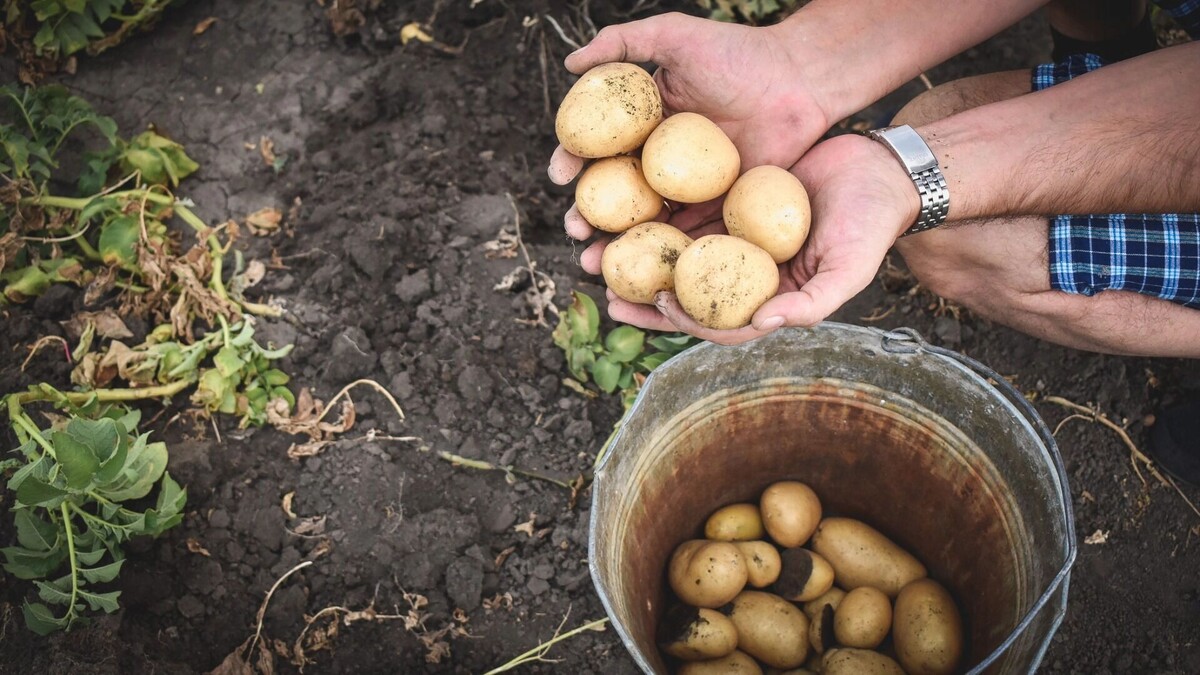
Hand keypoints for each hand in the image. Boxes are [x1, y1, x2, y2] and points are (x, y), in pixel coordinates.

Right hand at [550, 12, 832, 236]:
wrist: (798, 81)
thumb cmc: (737, 53)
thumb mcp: (674, 35)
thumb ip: (621, 42)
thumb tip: (570, 62)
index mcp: (642, 122)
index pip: (598, 147)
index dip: (573, 161)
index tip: (560, 175)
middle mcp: (659, 158)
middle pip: (613, 193)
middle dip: (586, 215)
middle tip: (574, 230)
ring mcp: (687, 187)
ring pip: (643, 221)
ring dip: (615, 245)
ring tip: (593, 261)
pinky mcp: (717, 207)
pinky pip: (685, 233)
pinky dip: (661, 254)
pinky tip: (643, 272)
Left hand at [590, 134, 919, 344]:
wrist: (878, 169)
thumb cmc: (870, 224)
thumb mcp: (848, 269)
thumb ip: (811, 303)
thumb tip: (760, 327)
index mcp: (770, 301)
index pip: (719, 324)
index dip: (685, 320)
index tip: (655, 302)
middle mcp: (746, 276)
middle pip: (687, 295)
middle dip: (645, 299)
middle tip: (607, 293)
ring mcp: (735, 241)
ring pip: (679, 256)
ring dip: (641, 258)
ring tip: (600, 252)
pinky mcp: (729, 205)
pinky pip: (687, 214)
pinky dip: (659, 217)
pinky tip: (628, 208)